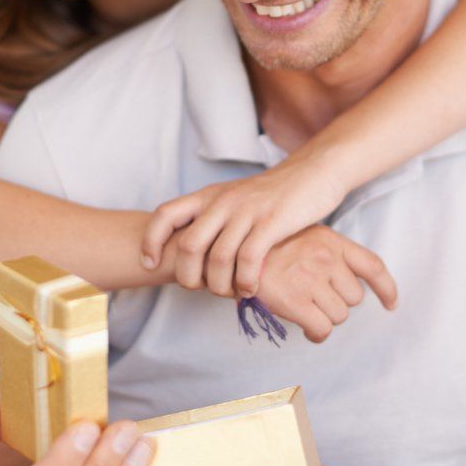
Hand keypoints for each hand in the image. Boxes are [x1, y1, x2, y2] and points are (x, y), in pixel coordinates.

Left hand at [140, 156, 349, 298]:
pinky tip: (251, 289)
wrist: (313, 172)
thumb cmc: (274, 194)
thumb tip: (195, 254)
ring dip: (220, 286)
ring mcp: (247, 211)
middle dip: (189, 276)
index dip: (151, 241)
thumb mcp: (235, 199)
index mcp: (210, 195)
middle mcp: (223, 201)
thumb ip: (215, 220)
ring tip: (229, 293)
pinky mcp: (272, 222)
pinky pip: (249, 259)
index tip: (151, 263)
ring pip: (219, 258)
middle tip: (200, 289)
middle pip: (189, 246)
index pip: (166, 214)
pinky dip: (245, 282)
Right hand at [257, 225, 396, 342]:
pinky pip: (322, 329)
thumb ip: (326, 251)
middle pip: (355, 297)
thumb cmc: (266, 247)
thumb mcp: (301, 234)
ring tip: (306, 310)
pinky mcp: (295, 301)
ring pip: (340, 315)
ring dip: (325, 318)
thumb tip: (348, 280)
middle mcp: (325, 258)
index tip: (391, 304)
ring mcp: (311, 279)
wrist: (231, 252)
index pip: (373, 266)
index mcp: (330, 240)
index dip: (387, 288)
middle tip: (316, 300)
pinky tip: (306, 330)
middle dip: (338, 303)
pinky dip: (317, 334)